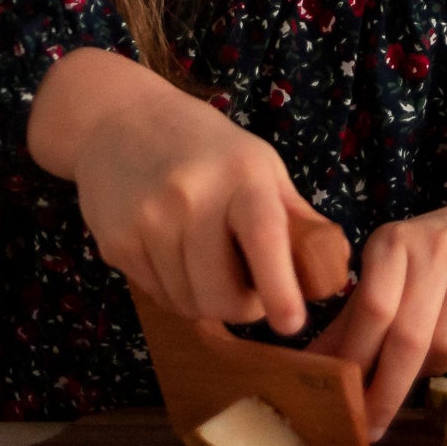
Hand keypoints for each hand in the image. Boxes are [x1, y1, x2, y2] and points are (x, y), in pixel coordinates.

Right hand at [29, 47, 351, 338]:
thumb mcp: (261, 166)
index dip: (279, 285)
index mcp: (242, 175)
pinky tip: (177, 259)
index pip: (263, 236)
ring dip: (207, 302)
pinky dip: (176, 292)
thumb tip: (330, 273)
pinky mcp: (116, 243)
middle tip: (252, 293)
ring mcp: (148, 221)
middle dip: (242, 308)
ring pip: (188, 302)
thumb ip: (294, 217)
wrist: (119, 121)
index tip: (291, 324)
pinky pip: (158, 295)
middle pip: (220, 292)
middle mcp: (191, 197)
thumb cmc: (206, 148)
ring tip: (211, 267)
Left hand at [312, 195, 446, 437]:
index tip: (344, 406)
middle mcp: (436, 247)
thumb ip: (352, 320)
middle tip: (373, 425)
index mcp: (393, 243)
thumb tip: (309, 368)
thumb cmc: (431, 255)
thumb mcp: (387, 274)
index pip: (371, 313)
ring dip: (436, 367)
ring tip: (431, 359)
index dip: (356, 363)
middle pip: (409, 335)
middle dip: (388, 389)